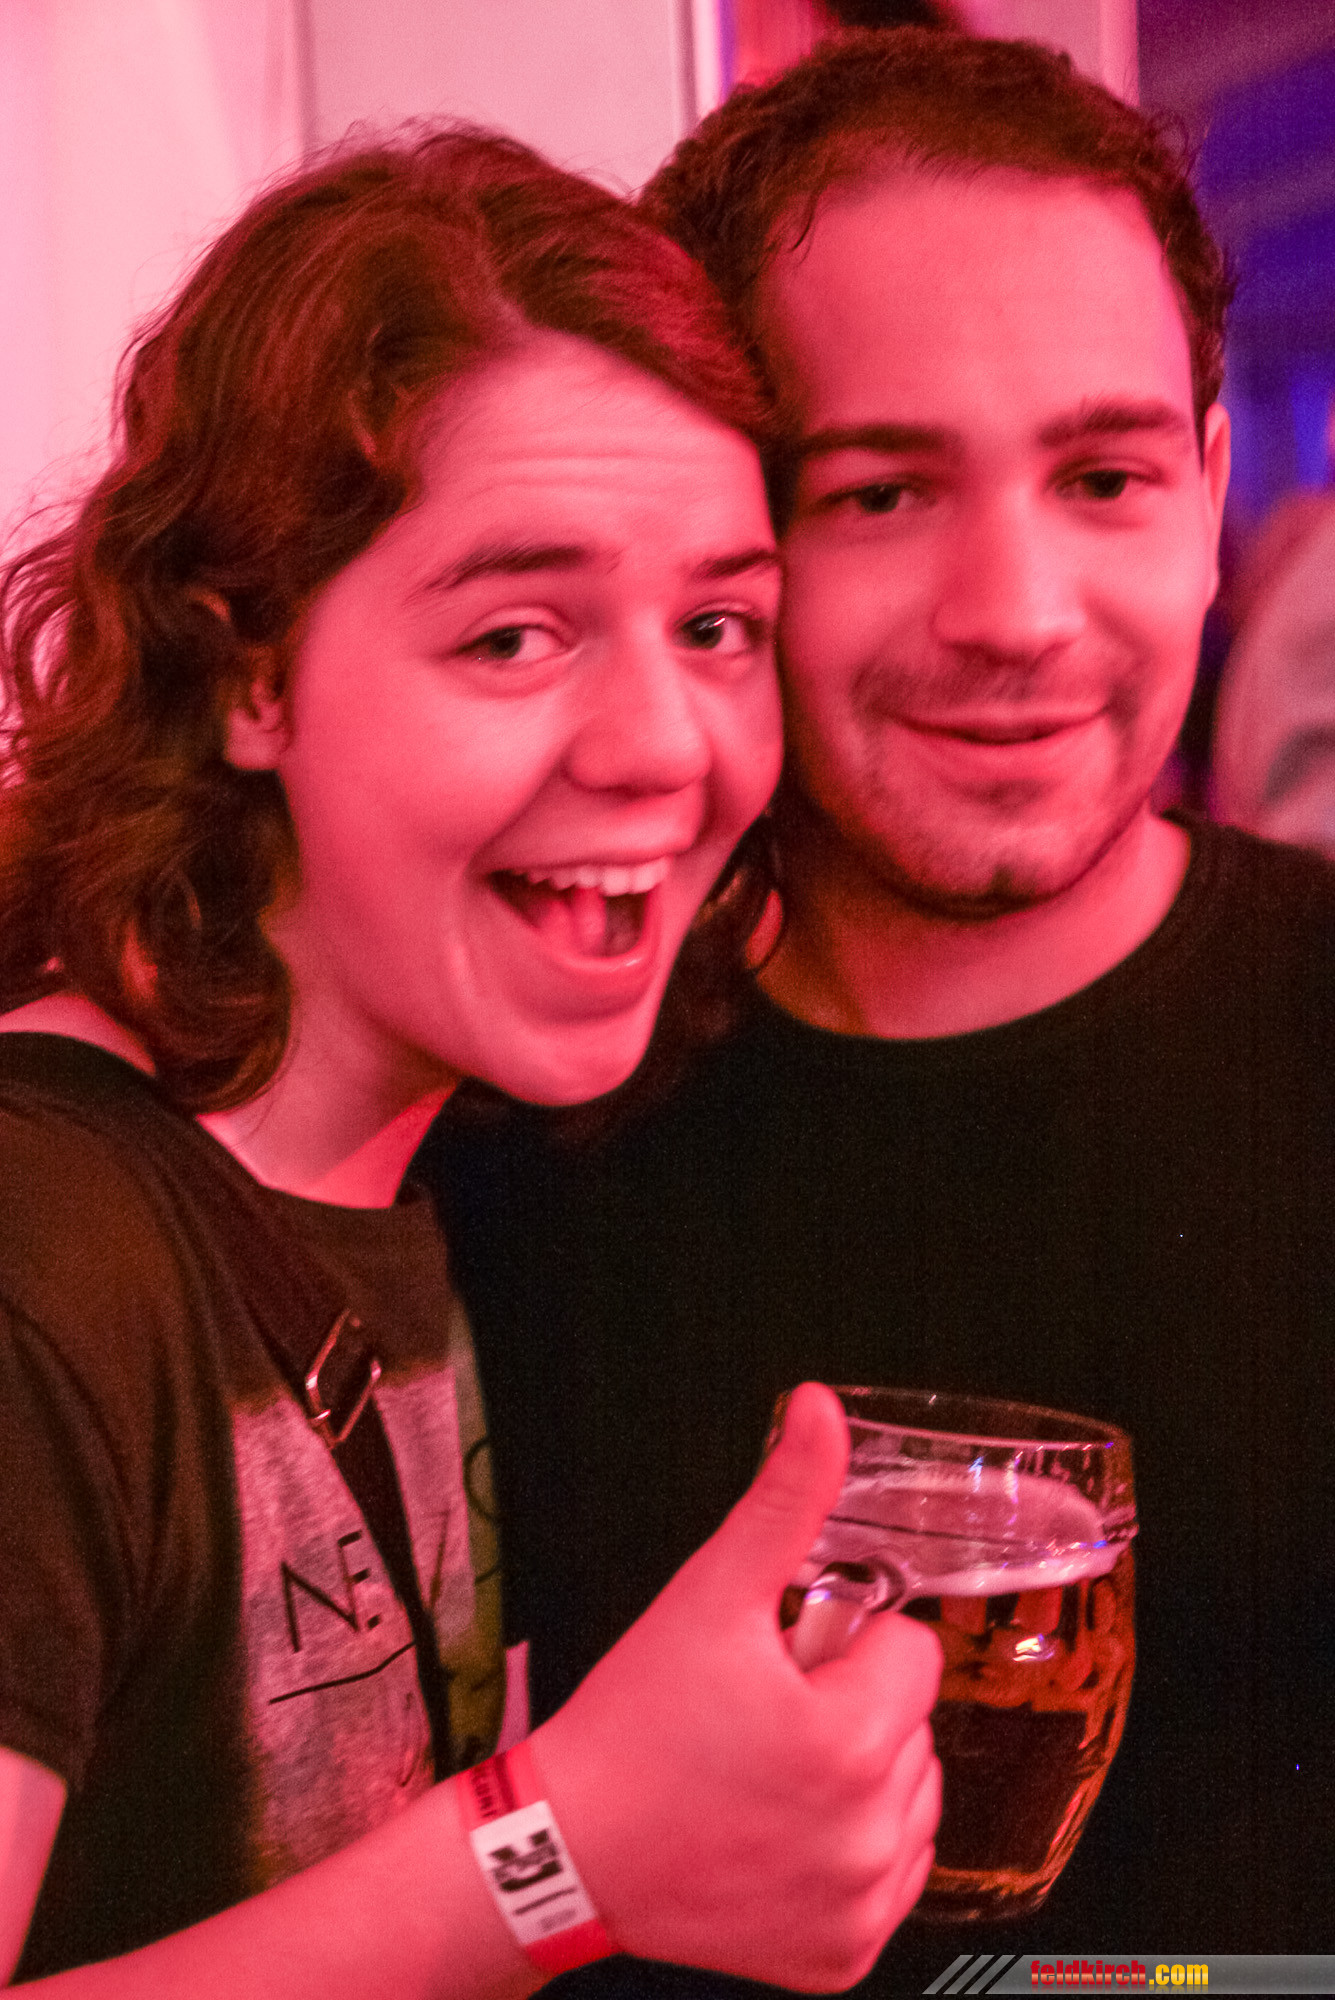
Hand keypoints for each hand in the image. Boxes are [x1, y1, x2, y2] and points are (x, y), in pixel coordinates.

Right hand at [532, 1382, 941, 1990]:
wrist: (566, 1849)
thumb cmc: (632, 1721)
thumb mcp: (706, 1593)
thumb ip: (783, 1498)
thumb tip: (821, 1405)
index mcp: (850, 1741)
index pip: (911, 1654)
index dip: (842, 1644)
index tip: (779, 1663)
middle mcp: (870, 1835)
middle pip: (912, 1727)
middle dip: (850, 1708)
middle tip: (760, 1717)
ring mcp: (860, 1906)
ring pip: (910, 1798)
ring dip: (858, 1776)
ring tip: (767, 1773)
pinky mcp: (843, 1957)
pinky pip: (887, 1876)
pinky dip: (845, 1852)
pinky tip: (776, 1833)